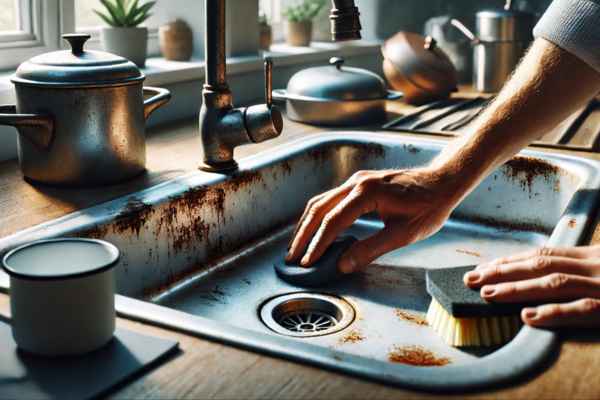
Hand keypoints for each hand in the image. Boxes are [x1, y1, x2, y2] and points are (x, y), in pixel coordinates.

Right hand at [286, 168, 460, 273]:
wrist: (443, 181)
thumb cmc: (429, 206)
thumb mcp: (403, 234)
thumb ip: (371, 249)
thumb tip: (343, 264)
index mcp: (367, 193)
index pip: (333, 221)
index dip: (318, 243)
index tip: (307, 262)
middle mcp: (357, 183)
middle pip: (318, 208)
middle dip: (303, 234)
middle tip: (292, 257)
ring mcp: (356, 181)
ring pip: (321, 201)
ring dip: (306, 224)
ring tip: (297, 245)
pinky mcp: (359, 183)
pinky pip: (330, 199)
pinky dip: (318, 216)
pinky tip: (315, 229)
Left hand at [464, 246, 599, 327]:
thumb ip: (581, 270)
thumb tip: (542, 278)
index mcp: (592, 256)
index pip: (544, 255)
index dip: (511, 261)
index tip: (484, 268)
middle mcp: (595, 266)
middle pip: (541, 265)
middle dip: (502, 272)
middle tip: (472, 279)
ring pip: (554, 284)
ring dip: (517, 288)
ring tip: (488, 294)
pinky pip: (583, 309)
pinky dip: (554, 312)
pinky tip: (528, 316)